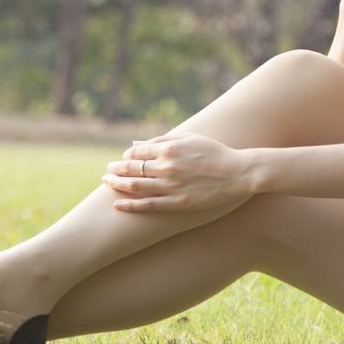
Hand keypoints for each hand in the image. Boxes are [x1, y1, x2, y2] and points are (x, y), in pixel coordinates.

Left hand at [101, 132, 253, 212]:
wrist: (237, 173)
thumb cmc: (214, 152)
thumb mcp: (188, 138)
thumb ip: (161, 140)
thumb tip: (137, 144)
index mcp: (169, 148)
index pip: (137, 151)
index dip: (127, 155)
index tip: (124, 158)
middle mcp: (167, 166)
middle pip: (132, 167)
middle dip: (116, 169)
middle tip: (107, 171)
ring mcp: (171, 186)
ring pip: (136, 186)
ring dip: (117, 184)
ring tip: (107, 183)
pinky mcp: (177, 202)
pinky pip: (148, 205)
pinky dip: (130, 205)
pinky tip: (118, 204)